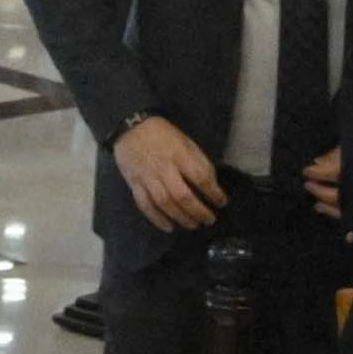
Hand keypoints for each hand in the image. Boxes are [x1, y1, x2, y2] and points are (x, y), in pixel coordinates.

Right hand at [119, 114, 227, 234]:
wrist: (130, 127)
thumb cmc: (163, 134)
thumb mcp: (186, 141)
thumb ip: (198, 161)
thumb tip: (211, 184)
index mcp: (179, 155)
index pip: (201, 177)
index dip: (214, 193)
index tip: (222, 202)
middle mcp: (164, 168)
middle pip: (183, 196)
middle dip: (199, 212)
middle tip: (209, 220)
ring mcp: (147, 177)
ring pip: (165, 204)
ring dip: (181, 218)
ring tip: (193, 225)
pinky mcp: (134, 184)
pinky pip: (146, 205)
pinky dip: (157, 219)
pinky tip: (169, 227)